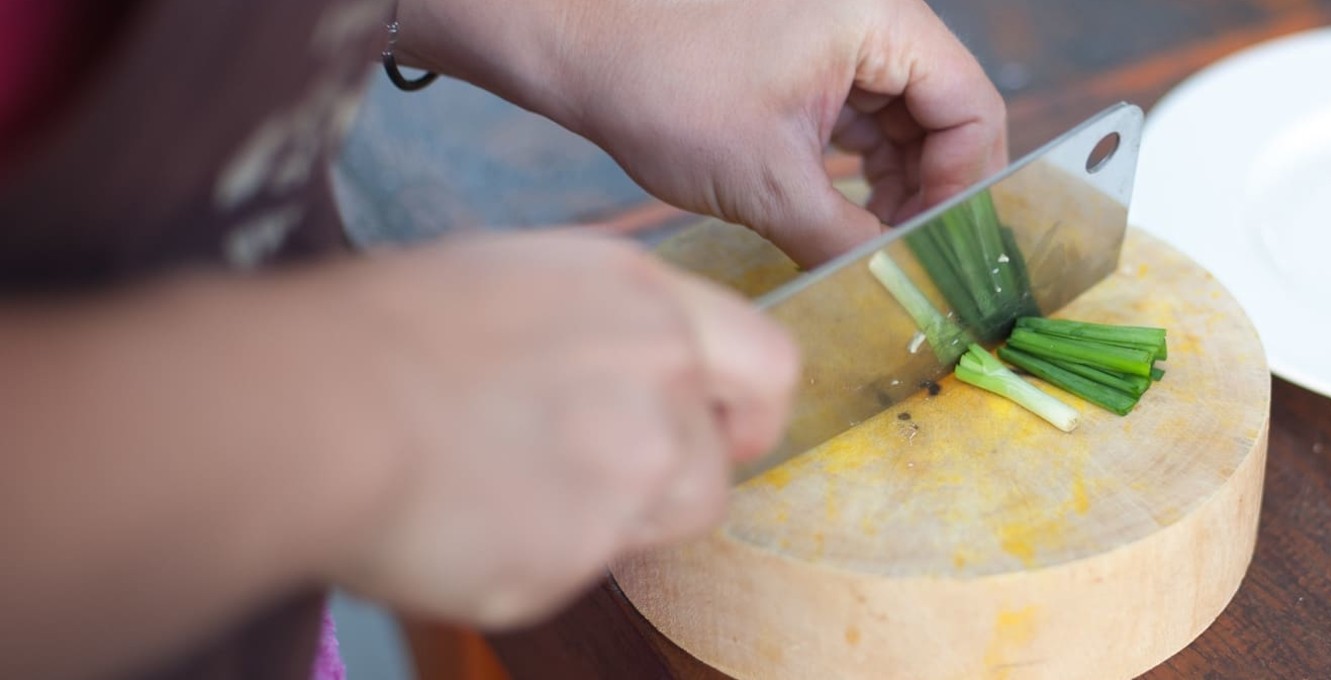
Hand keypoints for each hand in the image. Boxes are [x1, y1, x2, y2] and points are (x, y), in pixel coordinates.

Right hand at [314, 230, 796, 627]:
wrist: (314, 404)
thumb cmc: (381, 331)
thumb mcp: (518, 279)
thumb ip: (600, 327)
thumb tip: (617, 363)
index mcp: (645, 301)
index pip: (767, 363)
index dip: (748, 410)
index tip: (721, 431)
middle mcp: (661, 381)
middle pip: (722, 462)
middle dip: (673, 479)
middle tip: (592, 474)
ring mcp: (631, 472)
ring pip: (670, 522)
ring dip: (613, 519)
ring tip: (515, 487)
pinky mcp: (584, 554)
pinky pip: (581, 572)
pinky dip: (534, 558)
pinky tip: (468, 518)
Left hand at [398, 0, 1008, 267]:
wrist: (566, 34)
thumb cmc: (659, 80)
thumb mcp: (767, 182)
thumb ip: (849, 240)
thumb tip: (899, 289)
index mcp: (882, 20)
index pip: (972, 107)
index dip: (966, 188)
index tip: (939, 250)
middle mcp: (871, 15)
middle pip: (944, 111)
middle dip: (930, 191)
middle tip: (909, 260)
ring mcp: (835, 29)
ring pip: (902, 116)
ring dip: (895, 183)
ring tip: (871, 244)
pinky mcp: (800, 49)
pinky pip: (858, 109)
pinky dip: (857, 163)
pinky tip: (840, 211)